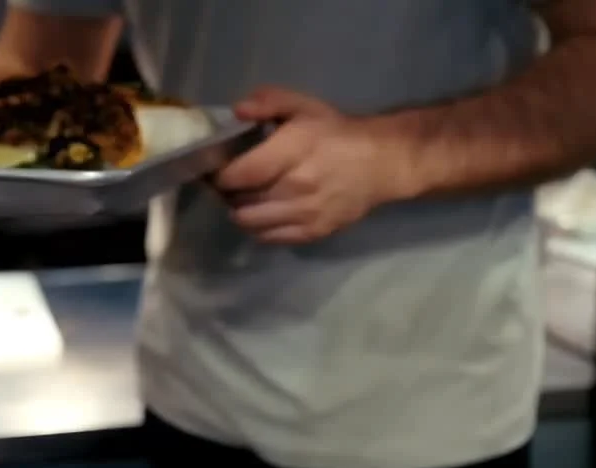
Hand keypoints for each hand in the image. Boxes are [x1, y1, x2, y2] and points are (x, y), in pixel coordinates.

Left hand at [215, 87, 398, 244]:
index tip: (214, 169)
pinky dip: (258, 228)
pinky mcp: (312, 232)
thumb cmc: (337, 132)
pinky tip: (262, 214)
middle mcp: (297, 186)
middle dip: (227, 194)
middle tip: (228, 184)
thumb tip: (237, 112)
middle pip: (241, 201)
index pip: (240, 174)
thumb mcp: (304, 105)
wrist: (380, 163)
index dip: (220, 175)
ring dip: (240, 212)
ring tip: (243, 199)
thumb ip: (268, 102)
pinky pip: (270, 238)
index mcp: (293, 151)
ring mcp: (305, 214)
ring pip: (251, 223)